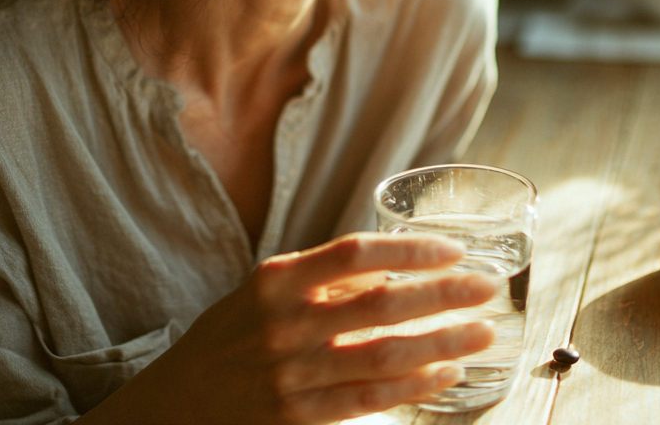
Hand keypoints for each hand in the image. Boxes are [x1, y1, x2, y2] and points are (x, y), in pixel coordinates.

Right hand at [87, 232, 497, 423]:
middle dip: (443, 294)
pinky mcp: (297, 417)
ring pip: (385, 353)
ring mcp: (292, 373)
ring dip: (442, 341)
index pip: (355, 253)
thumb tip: (393, 269)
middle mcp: (284, 323)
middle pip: (381, 302)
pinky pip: (370, 396)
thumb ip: (319, 282)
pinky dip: (414, 384)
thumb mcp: (260, 295)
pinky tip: (445, 374)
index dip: (410, 251)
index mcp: (275, 280)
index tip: (452, 250)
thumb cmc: (228, 342)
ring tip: (481, 332)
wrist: (173, 407)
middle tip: (486, 288)